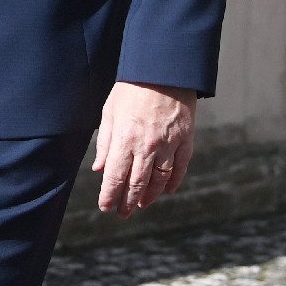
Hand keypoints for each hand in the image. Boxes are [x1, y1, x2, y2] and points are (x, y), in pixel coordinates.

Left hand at [92, 80, 195, 216]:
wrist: (163, 72)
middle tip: (122, 214)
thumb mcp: (110, 113)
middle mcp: (147, 147)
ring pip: (160, 181)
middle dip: (128, 203)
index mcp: (125, 140)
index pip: (115, 177)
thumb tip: (99, 169)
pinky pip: (180, 168)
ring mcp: (168, 145)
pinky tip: (167, 191)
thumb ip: (105, 143)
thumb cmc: (131, 90)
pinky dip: (174, 182)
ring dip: (149, 196)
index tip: (105, 207)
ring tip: (141, 205)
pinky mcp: (185, 141)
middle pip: (137, 184)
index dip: (110, 196)